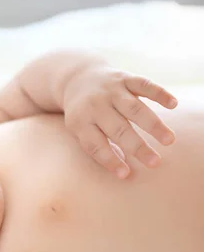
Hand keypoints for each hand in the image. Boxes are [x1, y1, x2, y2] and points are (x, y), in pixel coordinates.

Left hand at [63, 66, 177, 178]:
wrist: (78, 78)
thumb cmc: (82, 113)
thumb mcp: (80, 130)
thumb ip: (99, 146)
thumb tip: (123, 170)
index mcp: (80, 121)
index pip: (95, 145)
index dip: (110, 160)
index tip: (125, 174)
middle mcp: (95, 105)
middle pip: (118, 129)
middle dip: (137, 147)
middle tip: (155, 163)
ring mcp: (110, 90)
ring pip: (134, 109)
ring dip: (153, 125)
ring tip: (168, 140)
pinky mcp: (125, 78)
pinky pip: (144, 85)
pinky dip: (159, 94)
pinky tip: (173, 105)